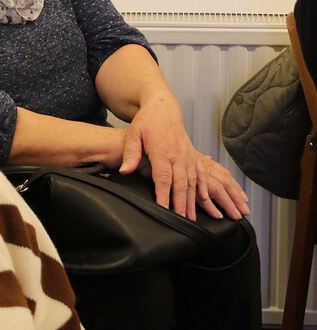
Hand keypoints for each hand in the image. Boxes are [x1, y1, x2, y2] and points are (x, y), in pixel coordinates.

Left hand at [119, 96, 249, 219]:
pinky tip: (204, 201)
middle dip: (181, 204)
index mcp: (162, 150)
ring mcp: (187, 155)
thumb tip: (125, 170)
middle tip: (180, 221)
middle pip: (180, 183)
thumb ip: (131, 153)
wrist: (163, 108)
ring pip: (192, 182)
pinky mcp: (192, 156)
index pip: (163, 177)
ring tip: (191, 218)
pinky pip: (201, 174)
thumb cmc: (147, 121)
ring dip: (192, 201)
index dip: (163, 195)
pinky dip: (203, 188)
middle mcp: (178, 154)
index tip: (163, 210)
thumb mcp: (134, 133)